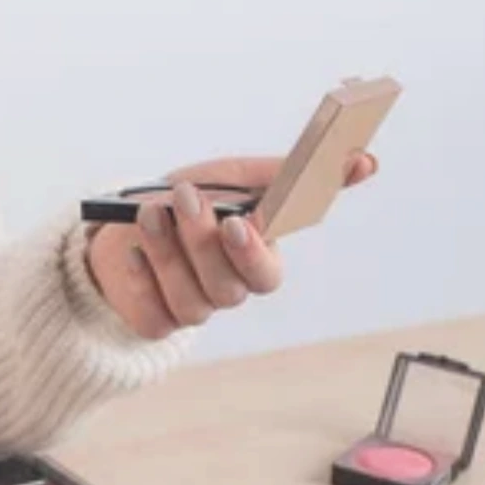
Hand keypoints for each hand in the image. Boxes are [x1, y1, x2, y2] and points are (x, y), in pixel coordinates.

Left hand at [86, 152, 377, 339]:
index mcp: (254, 258)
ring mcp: (194, 309)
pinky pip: (155, 317)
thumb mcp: (231, 178)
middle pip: (228, 286)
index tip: (237, 222)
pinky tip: (133, 254)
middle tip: (184, 196)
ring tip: (148, 213)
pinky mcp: (158, 322)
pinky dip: (141, 282)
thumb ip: (284, 174)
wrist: (121, 223)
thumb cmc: (185, 201)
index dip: (253, 253)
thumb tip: (363, 162)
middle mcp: (228, 289)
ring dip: (167, 253)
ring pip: (191, 301)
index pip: (267, 273)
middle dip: (202, 241)